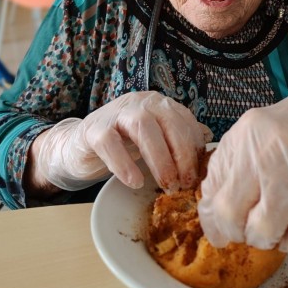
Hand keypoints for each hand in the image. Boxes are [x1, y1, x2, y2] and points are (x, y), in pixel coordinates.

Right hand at [35, 91, 211, 191]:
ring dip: (159, 158)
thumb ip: (178, 140)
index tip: (200, 174)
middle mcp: (141, 102)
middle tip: (185, 183)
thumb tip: (209, 142)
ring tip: (166, 184)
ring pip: (142, 127)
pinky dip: (124, 163)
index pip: (185, 120)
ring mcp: (116, 113)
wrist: (78, 146)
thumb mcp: (154, 141)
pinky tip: (135, 182)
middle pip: (168, 121)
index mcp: (159, 105)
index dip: (195, 148)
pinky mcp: (94, 129)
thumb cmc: (122, 144)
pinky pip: (110, 142)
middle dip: (181, 154)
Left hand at [198, 74, 287, 254]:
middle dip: (236, 232)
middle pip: (231, 216)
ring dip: (267, 238)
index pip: (212, 195)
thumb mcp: (252, 137)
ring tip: (277, 224)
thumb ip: (225, 170)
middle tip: (249, 229)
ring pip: (263, 233)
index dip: (213, 222)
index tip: (220, 231)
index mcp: (244, 138)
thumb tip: (210, 219)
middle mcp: (267, 155)